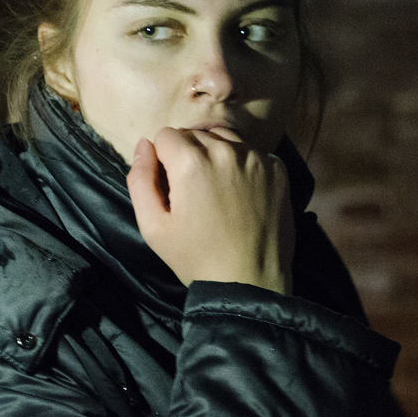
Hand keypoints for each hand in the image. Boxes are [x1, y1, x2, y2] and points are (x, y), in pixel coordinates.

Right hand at [127, 127, 293, 294]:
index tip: (171, 186)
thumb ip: (140, 179)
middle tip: (192, 192)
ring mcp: (256, 158)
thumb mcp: (153, 226)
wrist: (250, 283)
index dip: (163, 159)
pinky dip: (242, 164)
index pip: (166, 135)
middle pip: (195, 133)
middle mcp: (226, 150)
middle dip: (187, 154)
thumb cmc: (196, 259)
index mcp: (191, 161)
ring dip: (215, 153)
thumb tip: (144, 144)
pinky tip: (239, 193)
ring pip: (224, 137)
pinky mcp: (277, 169)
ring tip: (215, 188)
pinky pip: (251, 152)